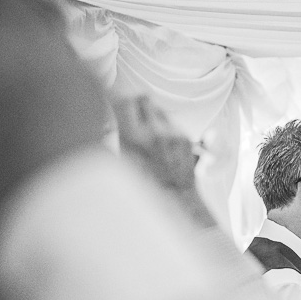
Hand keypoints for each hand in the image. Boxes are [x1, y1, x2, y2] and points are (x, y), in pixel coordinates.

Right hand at [113, 94, 216, 228]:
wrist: (174, 200)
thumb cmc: (145, 186)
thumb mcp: (123, 162)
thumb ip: (120, 136)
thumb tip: (114, 120)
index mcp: (133, 137)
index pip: (124, 102)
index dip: (118, 98)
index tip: (114, 100)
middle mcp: (154, 131)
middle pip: (144, 99)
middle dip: (136, 104)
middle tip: (132, 116)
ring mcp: (172, 133)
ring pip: (159, 111)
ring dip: (152, 117)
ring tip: (149, 136)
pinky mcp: (186, 138)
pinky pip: (173, 125)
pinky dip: (166, 130)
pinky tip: (163, 146)